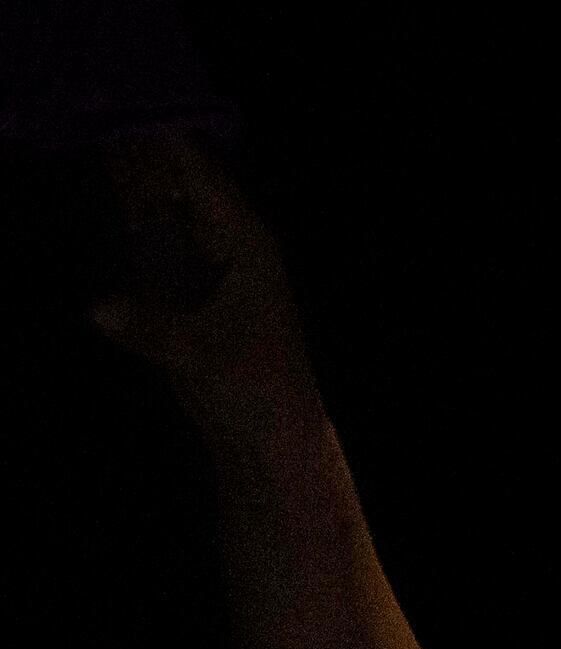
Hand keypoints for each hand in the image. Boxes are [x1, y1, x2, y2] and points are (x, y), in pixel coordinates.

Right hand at [84, 127, 315, 420]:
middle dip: (141, 150)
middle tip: (97, 111)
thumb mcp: (204, 357)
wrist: (267, 432)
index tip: (125, 106)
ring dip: (133, 175)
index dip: (164, 139)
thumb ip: (153, 328)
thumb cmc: (255, 389)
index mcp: (247, 244)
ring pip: (164, 203)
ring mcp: (204, 259)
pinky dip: (132, 211)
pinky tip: (107, 181)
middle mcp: (226, 241)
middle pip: (177, 182)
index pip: (200, 175)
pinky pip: (154, 233)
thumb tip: (100, 309)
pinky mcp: (185, 283)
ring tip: (94, 130)